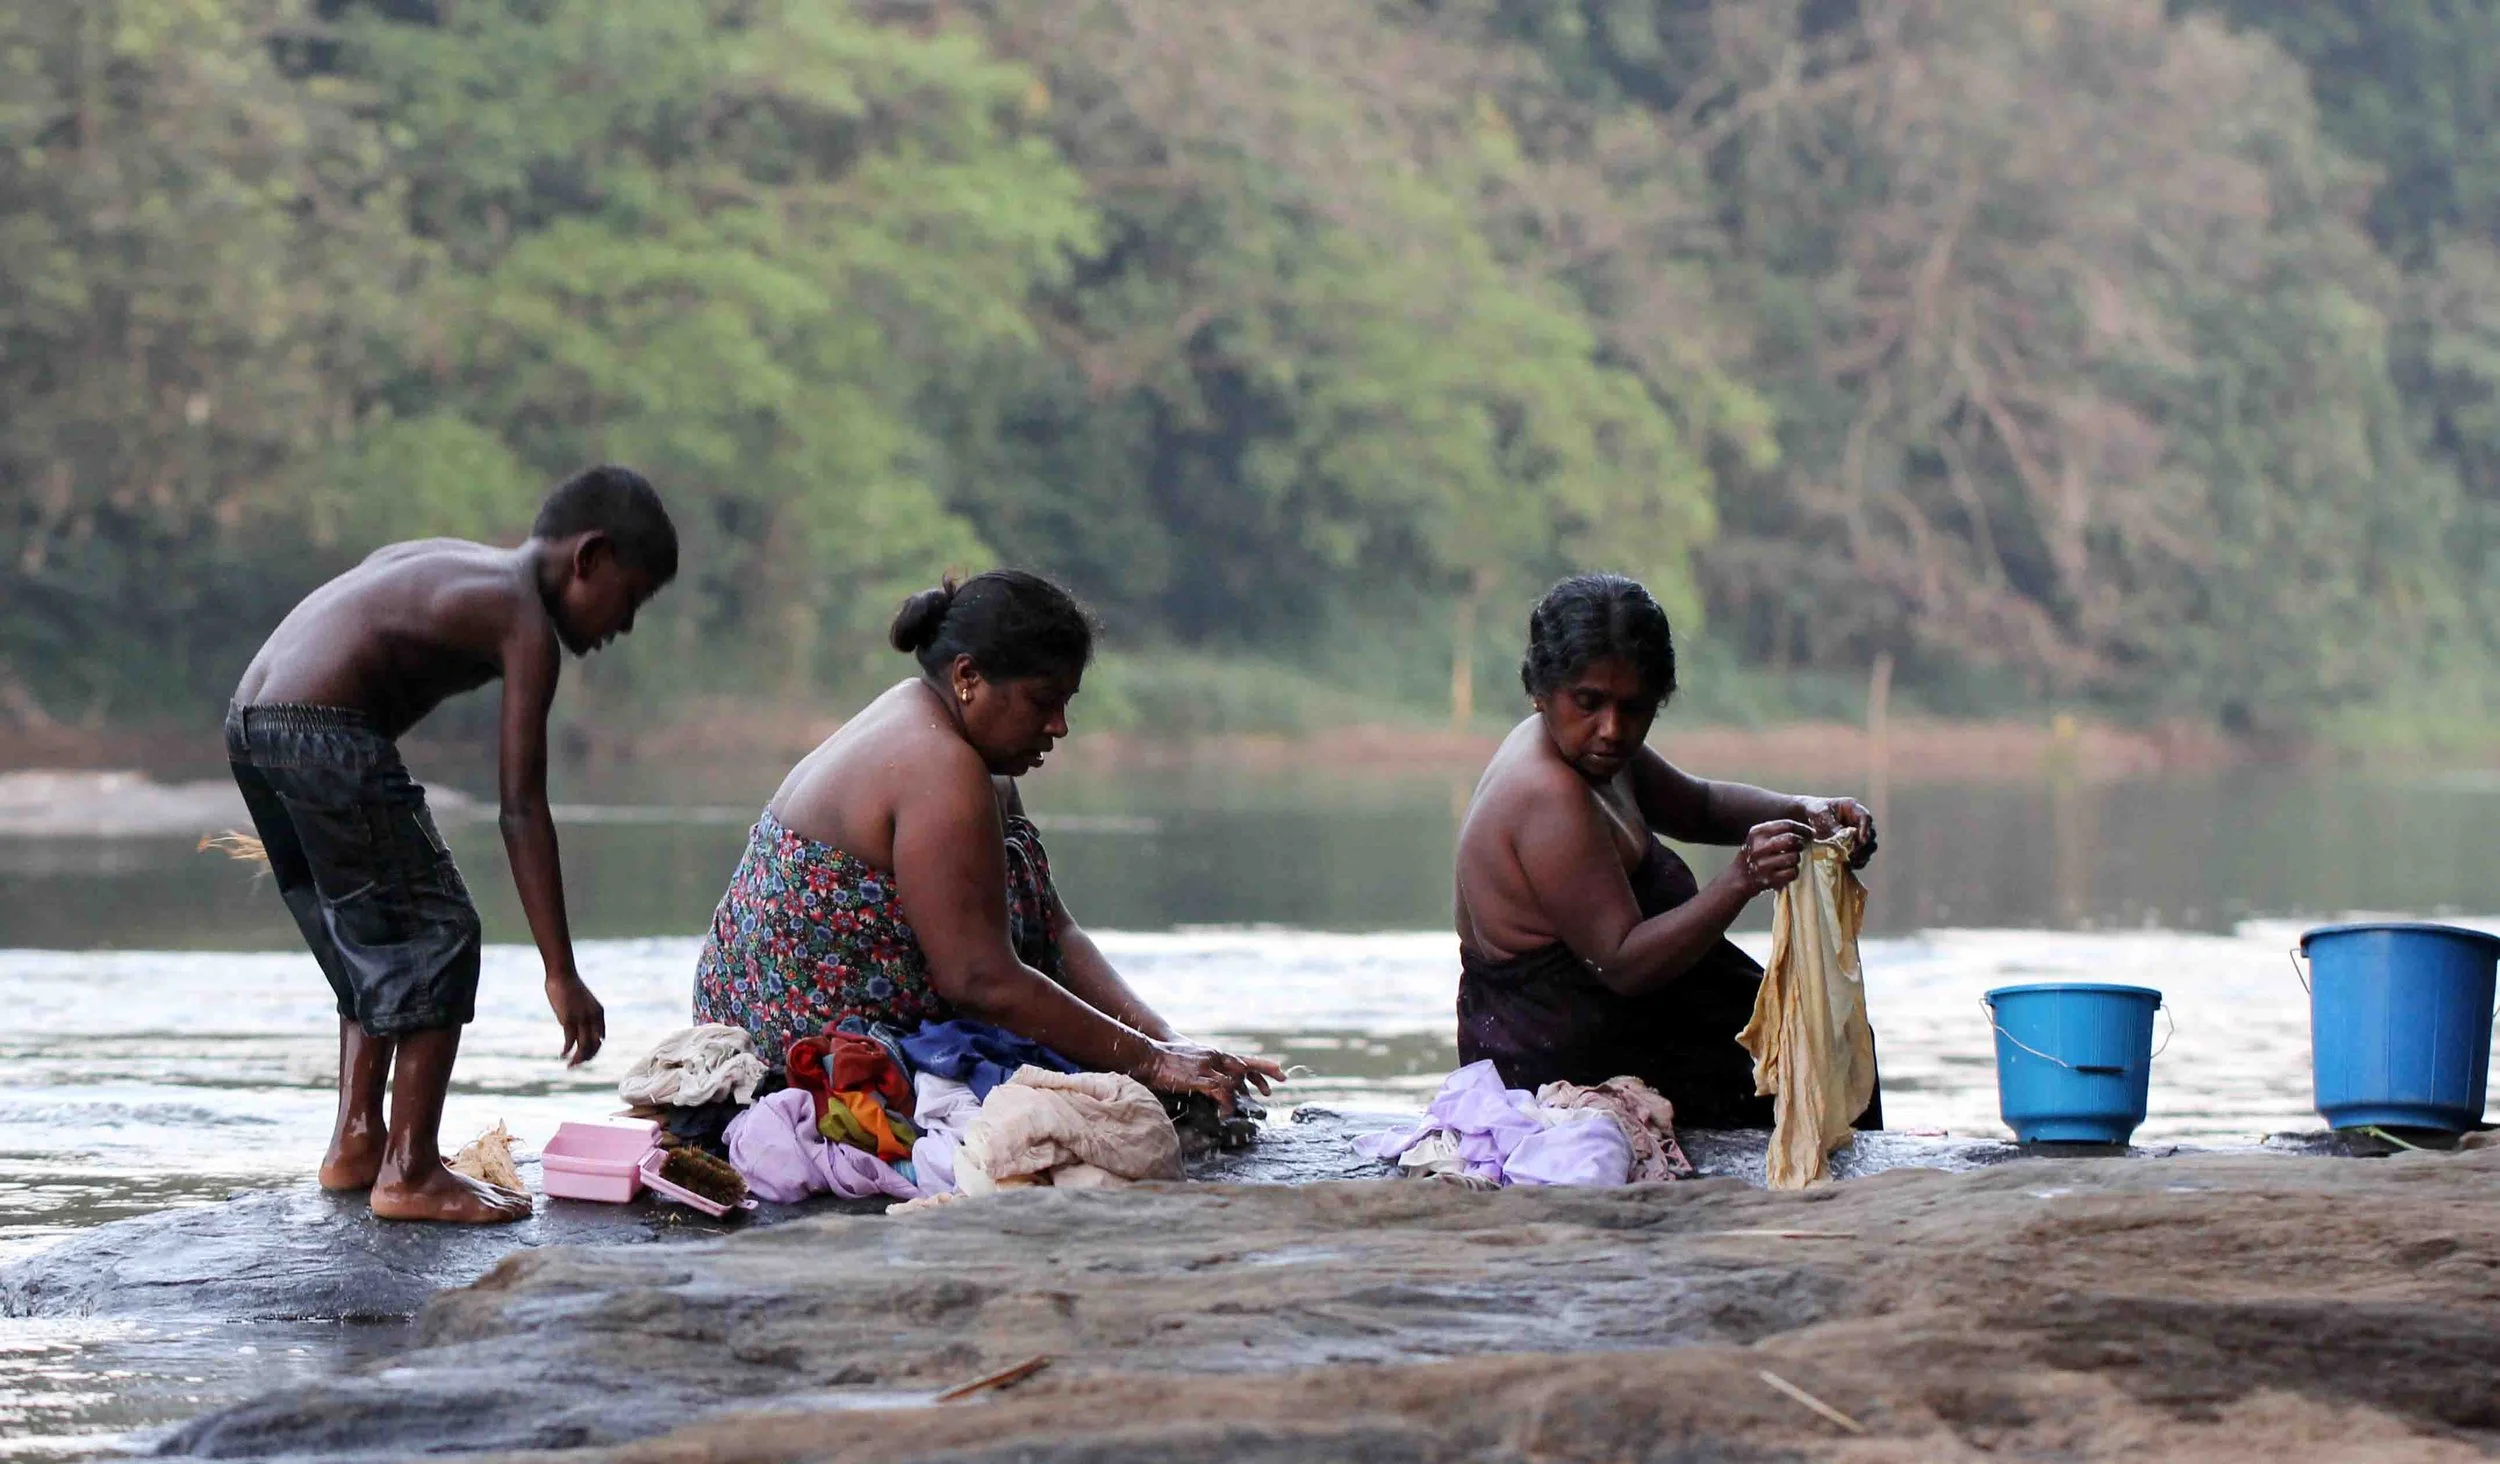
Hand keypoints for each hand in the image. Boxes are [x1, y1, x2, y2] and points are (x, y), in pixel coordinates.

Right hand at [546, 973, 604, 1065]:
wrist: (563, 975)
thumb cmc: (570, 987)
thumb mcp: (582, 1002)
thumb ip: (584, 1014)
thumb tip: (577, 1026)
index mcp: (599, 1013)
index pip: (600, 1039)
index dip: (593, 1050)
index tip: (583, 1057)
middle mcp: (593, 1018)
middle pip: (594, 1046)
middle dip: (586, 1059)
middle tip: (575, 1066)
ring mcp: (582, 1019)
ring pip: (584, 1047)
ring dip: (577, 1060)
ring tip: (570, 1066)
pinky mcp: (569, 1020)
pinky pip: (570, 1042)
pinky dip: (567, 1052)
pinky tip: (562, 1056)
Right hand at [1136, 1037, 1286, 1112]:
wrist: (1150, 1055)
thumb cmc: (1167, 1059)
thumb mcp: (1192, 1060)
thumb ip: (1206, 1069)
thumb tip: (1214, 1083)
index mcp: (1214, 1054)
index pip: (1243, 1060)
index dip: (1262, 1068)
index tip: (1279, 1074)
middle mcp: (1215, 1058)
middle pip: (1246, 1065)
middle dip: (1266, 1071)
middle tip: (1283, 1078)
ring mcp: (1208, 1067)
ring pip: (1234, 1080)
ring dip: (1242, 1095)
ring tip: (1251, 1108)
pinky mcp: (1199, 1078)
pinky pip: (1220, 1091)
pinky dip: (1227, 1103)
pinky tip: (1228, 1113)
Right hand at [1730, 819, 1814, 895]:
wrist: (1740, 876)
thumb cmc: (1756, 854)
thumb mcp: (1760, 837)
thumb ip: (1779, 831)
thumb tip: (1807, 831)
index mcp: (1757, 833)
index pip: (1787, 825)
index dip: (1802, 828)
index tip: (1809, 833)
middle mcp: (1758, 848)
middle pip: (1791, 840)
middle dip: (1800, 843)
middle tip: (1800, 846)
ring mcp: (1762, 865)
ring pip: (1794, 857)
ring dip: (1796, 859)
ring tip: (1790, 860)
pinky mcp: (1769, 879)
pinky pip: (1792, 873)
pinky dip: (1793, 872)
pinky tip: (1787, 870)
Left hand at [1796, 796, 1878, 866]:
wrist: (1807, 817)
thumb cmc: (1814, 811)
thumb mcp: (1820, 814)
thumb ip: (1830, 825)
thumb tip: (1841, 840)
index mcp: (1853, 808)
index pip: (1866, 817)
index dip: (1865, 829)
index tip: (1861, 840)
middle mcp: (1859, 822)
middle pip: (1870, 835)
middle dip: (1864, 846)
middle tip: (1854, 854)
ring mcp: (1858, 835)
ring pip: (1868, 847)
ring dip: (1862, 855)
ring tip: (1851, 861)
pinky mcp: (1853, 847)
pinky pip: (1861, 856)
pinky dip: (1857, 862)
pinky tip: (1848, 865)